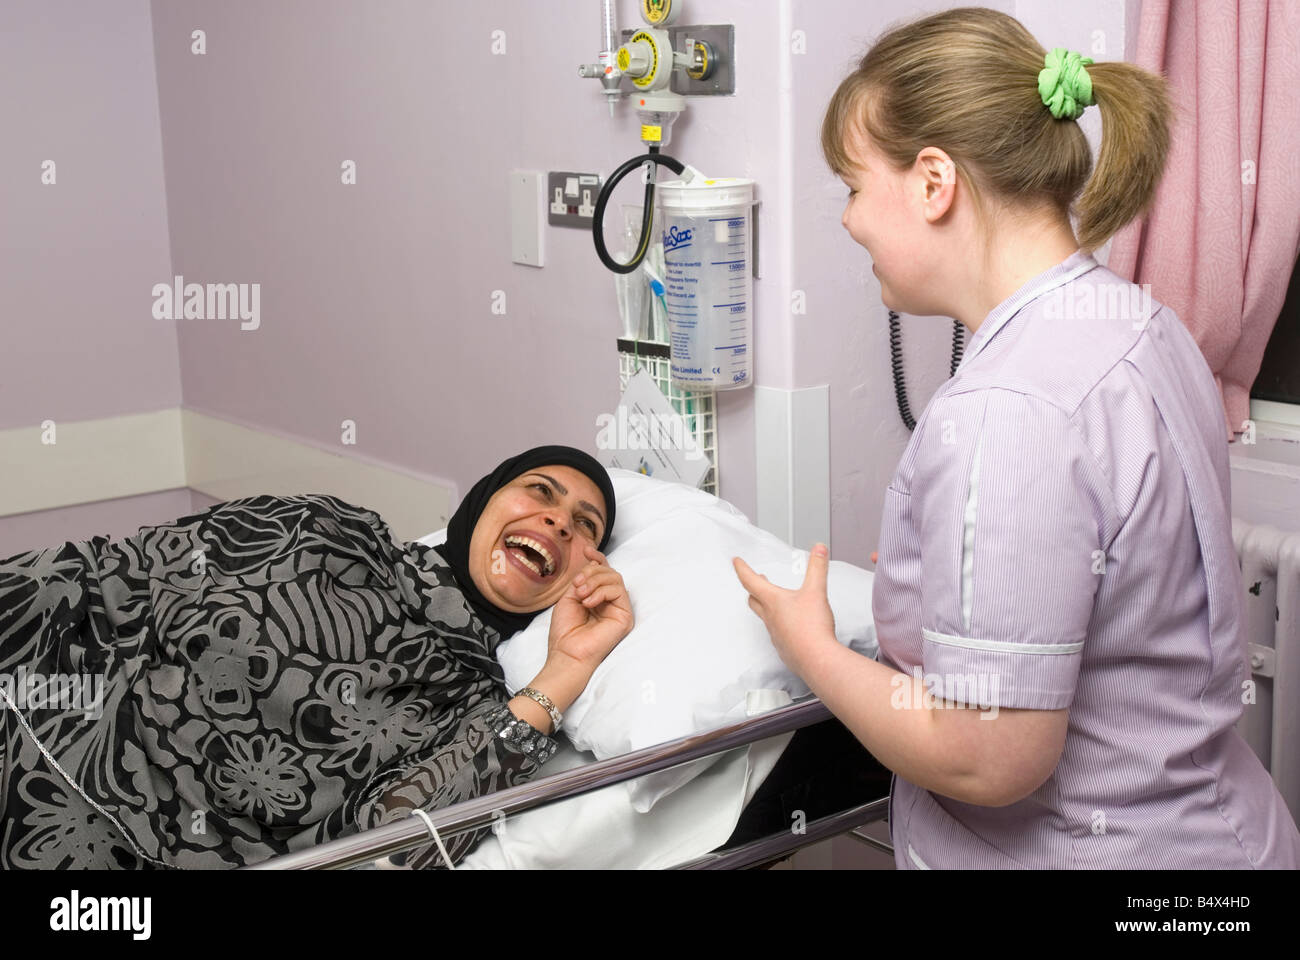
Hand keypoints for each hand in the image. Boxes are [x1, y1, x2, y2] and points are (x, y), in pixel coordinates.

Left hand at [547, 544, 633, 669]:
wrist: (567, 653)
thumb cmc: (565, 631)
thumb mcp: (570, 597)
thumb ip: (583, 580)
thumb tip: (591, 563)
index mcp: (597, 597)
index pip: (603, 572)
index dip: (597, 558)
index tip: (586, 550)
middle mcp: (610, 602)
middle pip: (609, 572)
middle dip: (592, 571)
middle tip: (577, 584)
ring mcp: (619, 609)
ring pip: (615, 578)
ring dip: (595, 581)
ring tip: (581, 594)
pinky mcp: (625, 616)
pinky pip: (618, 591)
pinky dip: (601, 591)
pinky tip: (588, 602)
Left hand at [732, 543, 837, 677]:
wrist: (817, 660)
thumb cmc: (812, 628)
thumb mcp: (816, 591)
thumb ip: (817, 568)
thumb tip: (818, 549)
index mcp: (773, 601)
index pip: (750, 581)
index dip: (742, 569)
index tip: (736, 561)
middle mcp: (770, 618)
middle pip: (754, 600)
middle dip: (753, 588)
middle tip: (756, 579)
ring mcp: (775, 634)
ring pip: (765, 617)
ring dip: (767, 606)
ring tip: (775, 601)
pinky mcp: (784, 648)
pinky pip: (777, 634)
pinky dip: (780, 625)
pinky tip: (791, 626)